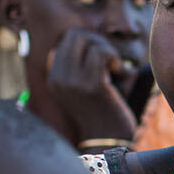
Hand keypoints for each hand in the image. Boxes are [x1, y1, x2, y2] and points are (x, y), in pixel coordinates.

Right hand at [45, 29, 137, 143]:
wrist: (107, 138)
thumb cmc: (99, 108)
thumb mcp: (80, 86)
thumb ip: (75, 63)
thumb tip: (80, 35)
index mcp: (53, 77)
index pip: (65, 38)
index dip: (87, 41)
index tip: (99, 58)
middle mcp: (58, 78)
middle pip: (75, 34)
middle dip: (96, 40)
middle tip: (108, 59)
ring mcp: (73, 82)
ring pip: (89, 41)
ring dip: (107, 50)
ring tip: (114, 67)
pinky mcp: (92, 85)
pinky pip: (102, 54)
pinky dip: (114, 58)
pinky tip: (119, 72)